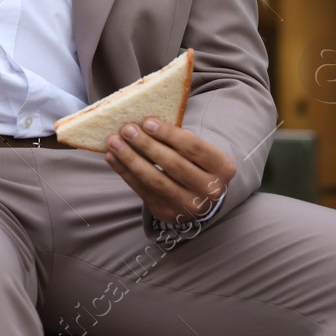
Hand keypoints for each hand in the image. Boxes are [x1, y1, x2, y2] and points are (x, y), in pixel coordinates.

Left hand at [104, 117, 235, 227]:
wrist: (200, 196)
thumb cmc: (194, 163)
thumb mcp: (196, 150)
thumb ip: (178, 138)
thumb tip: (143, 121)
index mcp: (222, 167)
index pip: (194, 147)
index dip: (169, 134)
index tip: (147, 121)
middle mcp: (211, 190)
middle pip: (175, 165)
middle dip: (147, 145)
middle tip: (126, 129)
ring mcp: (190, 206)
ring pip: (156, 181)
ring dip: (131, 160)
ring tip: (114, 142)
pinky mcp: (168, 214)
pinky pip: (143, 191)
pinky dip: (125, 173)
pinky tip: (113, 158)